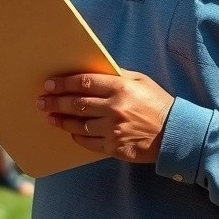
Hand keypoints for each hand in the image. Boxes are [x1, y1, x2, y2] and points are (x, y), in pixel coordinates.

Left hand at [36, 70, 174, 163]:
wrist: (175, 134)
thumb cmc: (158, 104)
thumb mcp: (141, 81)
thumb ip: (118, 76)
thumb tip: (95, 71)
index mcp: (121, 88)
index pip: (84, 83)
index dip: (64, 83)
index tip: (50, 84)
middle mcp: (114, 108)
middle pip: (77, 104)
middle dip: (56, 102)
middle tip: (42, 101)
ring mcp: (113, 130)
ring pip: (79, 125)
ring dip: (62, 120)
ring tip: (50, 117)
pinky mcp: (115, 147)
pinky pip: (89, 142)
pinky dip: (77, 136)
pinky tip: (70, 132)